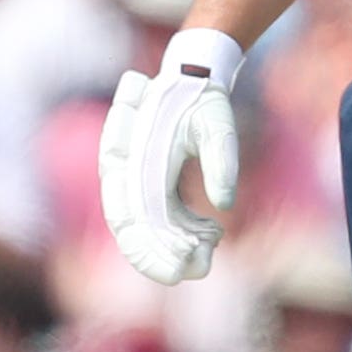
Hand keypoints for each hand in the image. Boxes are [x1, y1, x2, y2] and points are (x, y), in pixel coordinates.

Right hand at [99, 28, 242, 284]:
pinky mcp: (151, 185)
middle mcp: (125, 174)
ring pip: (144, 229)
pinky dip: (182, 233)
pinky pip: (159, 218)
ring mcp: (135, 181)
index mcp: (131, 157)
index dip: (153, 249)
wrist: (190, 79)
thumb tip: (225, 204)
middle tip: (194, 272)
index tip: (181, 271)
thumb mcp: (215, 120)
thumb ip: (220, 157)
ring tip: (208, 256)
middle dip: (159, 258)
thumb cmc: (200, 99)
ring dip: (172, 249)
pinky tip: (211, 233)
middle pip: (131, 230)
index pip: (134, 216)